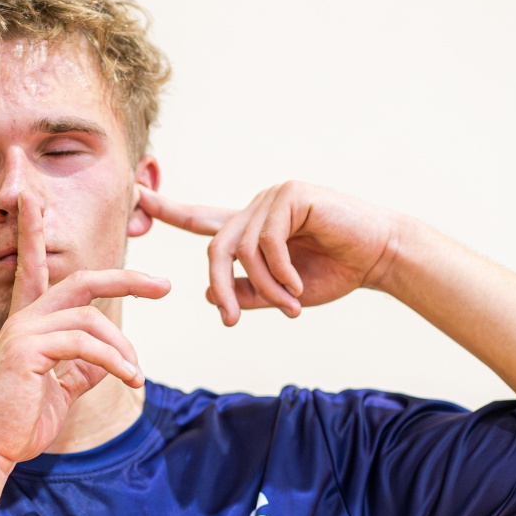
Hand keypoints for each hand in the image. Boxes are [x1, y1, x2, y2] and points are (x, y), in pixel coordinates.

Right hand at [0, 192, 170, 470]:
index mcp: (28, 325)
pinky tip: (128, 378)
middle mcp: (24, 321)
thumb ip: (80, 372)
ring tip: (135, 375)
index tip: (35, 202)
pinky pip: (84, 345)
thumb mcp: (58, 393)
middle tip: (162, 284)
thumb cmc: (17, 422)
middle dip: (124, 279)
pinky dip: (113, 361)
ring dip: (122, 347)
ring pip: (89, 319)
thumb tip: (108, 363)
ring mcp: (23, 333)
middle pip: (80, 282)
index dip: (34, 234)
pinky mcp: (27, 351)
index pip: (35, 270)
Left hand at [136, 181, 396, 325]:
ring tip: (289, 305)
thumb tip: (209, 293)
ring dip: (263, 287)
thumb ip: (246, 292)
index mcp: (252, 228)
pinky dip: (279, 272)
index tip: (137, 196)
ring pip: (241, 249)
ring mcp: (274, 198)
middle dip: (222, 287)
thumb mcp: (282, 294)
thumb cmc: (335, 273)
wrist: (379, 258)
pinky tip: (297, 285)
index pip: (202, 219)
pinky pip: (266, 241)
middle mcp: (258, 208)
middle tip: (230, 320)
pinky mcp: (291, 195)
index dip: (169, 210)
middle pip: (215, 248)